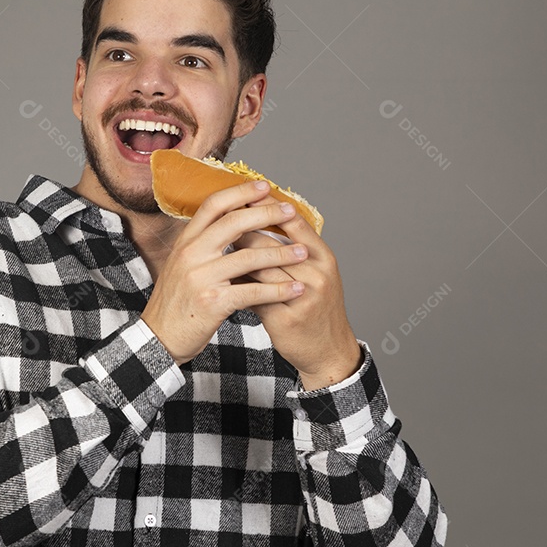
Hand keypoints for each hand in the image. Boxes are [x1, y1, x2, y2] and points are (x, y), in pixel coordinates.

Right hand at [141, 180, 311, 364]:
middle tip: (291, 210)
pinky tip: (295, 289)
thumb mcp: (182, 266)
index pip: (213, 205)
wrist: (159, 337)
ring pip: (249, 256)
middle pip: (234, 222)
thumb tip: (229, 224)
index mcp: (185, 241)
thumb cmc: (176, 302)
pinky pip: (252, 292)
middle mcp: (191, 254)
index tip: (264, 186)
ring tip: (303, 252)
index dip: (240, 192)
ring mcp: (201, 277)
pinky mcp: (212, 302)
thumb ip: (202, 245)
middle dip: (267, 213)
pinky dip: (278, 290)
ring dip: (281, 253)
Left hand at [232, 195, 361, 389]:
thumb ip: (291, 250)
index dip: (266, 207)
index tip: (243, 196)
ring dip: (236, 257)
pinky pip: (255, 295)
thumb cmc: (316, 307)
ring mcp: (303, 297)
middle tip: (220, 222)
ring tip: (217, 248)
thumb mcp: (314, 273)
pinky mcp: (286, 318)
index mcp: (323, 256)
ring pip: (261, 268)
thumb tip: (256, 221)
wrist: (328, 351)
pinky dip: (238, 285)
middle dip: (243, 231)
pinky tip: (222, 279)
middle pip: (272, 243)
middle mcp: (317, 273)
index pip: (293, 222)